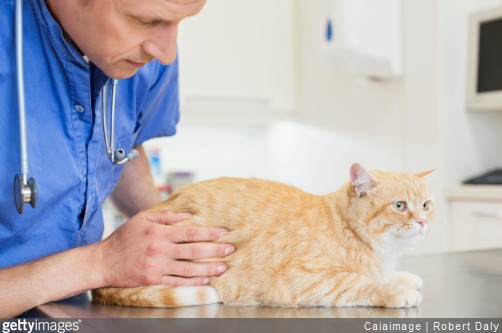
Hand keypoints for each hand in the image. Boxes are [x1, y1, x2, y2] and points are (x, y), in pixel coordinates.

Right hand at [97, 210, 233, 287]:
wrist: (103, 261)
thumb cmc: (124, 237)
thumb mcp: (143, 219)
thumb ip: (166, 216)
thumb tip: (188, 215)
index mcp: (159, 232)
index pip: (191, 232)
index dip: (210, 232)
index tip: (224, 233)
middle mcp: (160, 249)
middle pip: (194, 250)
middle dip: (215, 250)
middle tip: (231, 250)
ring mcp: (157, 266)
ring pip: (189, 269)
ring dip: (209, 268)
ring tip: (223, 267)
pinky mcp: (153, 280)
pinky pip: (177, 282)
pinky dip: (193, 281)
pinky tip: (205, 280)